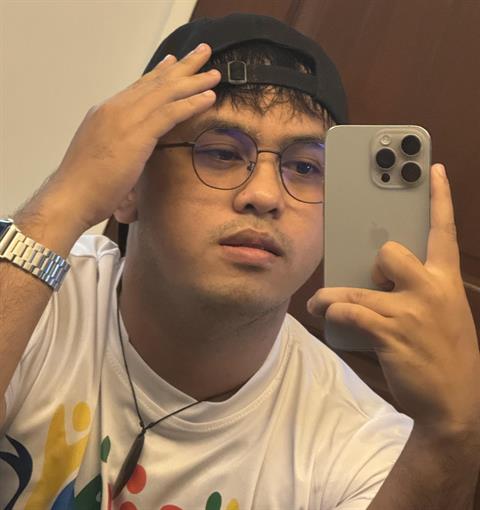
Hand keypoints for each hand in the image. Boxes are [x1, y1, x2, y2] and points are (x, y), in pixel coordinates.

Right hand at [48, 43, 220, 229]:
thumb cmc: (85, 185)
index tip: (174, 63)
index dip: (159, 74)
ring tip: (214, 75)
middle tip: (202, 54)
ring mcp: (124, 119)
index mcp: (105, 113)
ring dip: (193, 82)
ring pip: (165, 93)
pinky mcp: (136, 135)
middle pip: (154, 83)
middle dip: (182, 68)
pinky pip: (169, 113)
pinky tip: (208, 98)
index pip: (137, 88)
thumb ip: (118, 145)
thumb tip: (131, 151)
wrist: (71, 196)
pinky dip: (191, 104)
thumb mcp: (102, 156)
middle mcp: (114, 109)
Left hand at [307, 164, 479, 434]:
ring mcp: (411, 311)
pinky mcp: (390, 332)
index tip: (433, 169)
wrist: (455, 403)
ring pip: (358, 287)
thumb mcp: (442, 313)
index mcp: (446, 281)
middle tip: (372, 286)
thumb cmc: (443, 353)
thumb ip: (417, 287)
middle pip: (389, 252)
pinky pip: (349, 310)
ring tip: (322, 302)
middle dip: (373, 266)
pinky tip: (325, 314)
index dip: (438, 198)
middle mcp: (432, 289)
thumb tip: (379, 272)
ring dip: (334, 296)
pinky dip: (331, 311)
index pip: (443, 231)